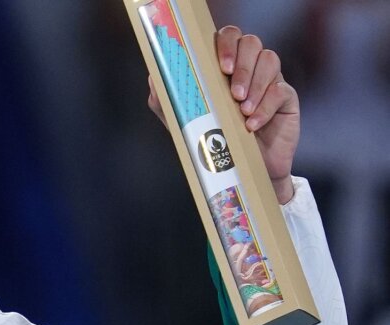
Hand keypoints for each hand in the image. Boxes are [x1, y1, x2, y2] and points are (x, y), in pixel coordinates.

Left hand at [148, 26, 299, 204]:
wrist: (244, 172)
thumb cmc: (215, 143)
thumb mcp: (184, 122)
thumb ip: (166, 99)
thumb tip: (154, 78)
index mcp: (223, 67)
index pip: (228, 37)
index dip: (226, 44)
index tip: (221, 67)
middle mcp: (247, 68)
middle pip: (251, 43)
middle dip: (242, 65)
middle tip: (233, 93)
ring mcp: (269, 80)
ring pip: (269, 60)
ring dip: (254, 84)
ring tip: (241, 110)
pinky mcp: (286, 98)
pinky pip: (281, 90)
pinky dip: (266, 107)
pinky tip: (251, 125)